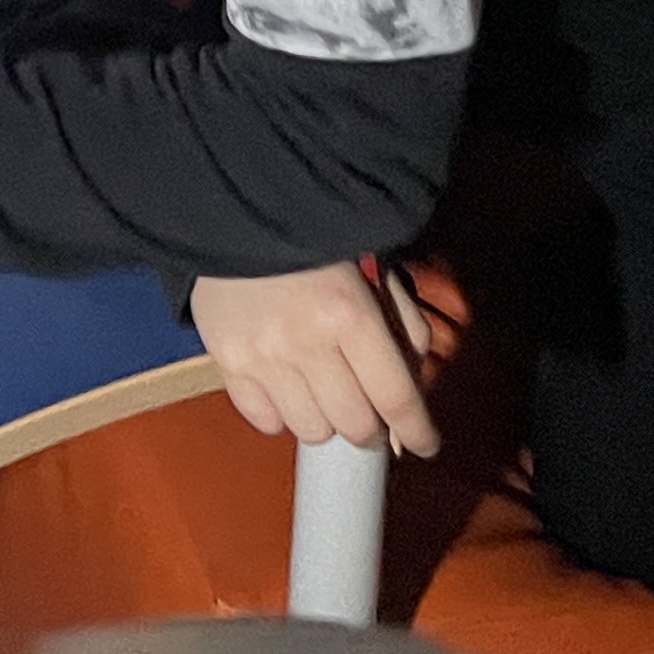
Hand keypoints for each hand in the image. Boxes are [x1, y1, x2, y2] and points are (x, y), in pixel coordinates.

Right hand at [190, 261, 439, 458]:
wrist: (238, 209)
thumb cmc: (317, 242)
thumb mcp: (375, 273)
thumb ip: (404, 335)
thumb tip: (410, 408)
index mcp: (350, 313)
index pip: (395, 397)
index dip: (418, 431)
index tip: (427, 444)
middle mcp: (306, 342)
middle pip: (355, 424)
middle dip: (373, 426)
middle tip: (371, 411)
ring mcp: (262, 356)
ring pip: (312, 430)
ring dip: (328, 420)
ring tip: (326, 393)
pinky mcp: (227, 362)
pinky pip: (265, 421)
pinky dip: (283, 415)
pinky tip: (289, 389)